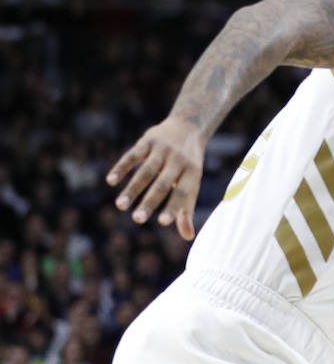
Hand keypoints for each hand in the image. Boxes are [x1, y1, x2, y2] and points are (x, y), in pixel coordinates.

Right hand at [106, 116, 206, 239]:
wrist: (188, 127)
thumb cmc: (189, 164)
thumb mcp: (192, 182)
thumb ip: (186, 209)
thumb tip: (188, 237)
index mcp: (193, 173)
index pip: (184, 192)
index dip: (174, 207)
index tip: (164, 223)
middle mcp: (179, 160)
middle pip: (163, 184)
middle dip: (150, 201)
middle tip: (137, 219)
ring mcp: (163, 149)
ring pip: (146, 171)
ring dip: (132, 188)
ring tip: (120, 206)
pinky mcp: (148, 141)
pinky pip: (133, 155)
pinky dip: (122, 167)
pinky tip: (111, 181)